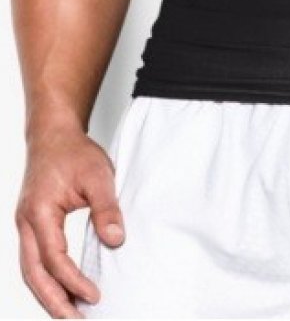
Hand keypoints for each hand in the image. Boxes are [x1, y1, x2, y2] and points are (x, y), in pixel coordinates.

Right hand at [15, 123, 124, 318]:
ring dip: (49, 295)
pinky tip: (64, 289)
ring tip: (72, 314)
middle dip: (54, 302)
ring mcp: (26, 226)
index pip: (54, 258)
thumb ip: (106, 209)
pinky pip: (35, 260)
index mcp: (39, 212)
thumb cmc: (73, 151)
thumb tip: (116, 241)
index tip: (94, 296)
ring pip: (30, 271)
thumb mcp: (98, 176)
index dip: (73, 281)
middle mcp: (26, 223)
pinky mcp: (32, 226)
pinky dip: (48, 279)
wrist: (53, 134)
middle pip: (33, 275)